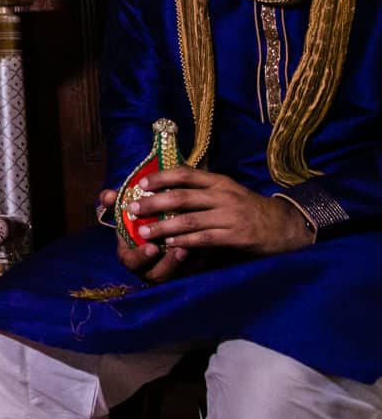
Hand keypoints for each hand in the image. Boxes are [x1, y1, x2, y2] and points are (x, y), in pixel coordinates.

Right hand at [98, 187, 193, 282]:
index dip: (141, 257)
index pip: (131, 262)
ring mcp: (171, 271)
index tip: (152, 247)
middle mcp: (150, 268)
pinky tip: (206, 246)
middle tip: (179, 249)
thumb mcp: (125, 214)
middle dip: (169, 263)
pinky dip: (200, 259)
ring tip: (193, 248)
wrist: (161, 229)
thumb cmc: (139, 222)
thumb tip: (108, 195)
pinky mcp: (189, 270)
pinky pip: (195, 269)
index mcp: (131, 256)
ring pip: (179, 274)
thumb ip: (114, 204)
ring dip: (187, 262)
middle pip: (158, 274)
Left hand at [127, 167, 314, 256]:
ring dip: (163, 226)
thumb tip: (167, 190)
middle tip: (133, 209)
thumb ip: (203, 190)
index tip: (140, 184)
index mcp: (219, 181)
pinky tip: (170, 244)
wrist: (286, 226)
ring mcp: (230, 216)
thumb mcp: (228, 191)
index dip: (161, 178)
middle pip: (181, 197)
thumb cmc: (249, 208)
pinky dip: (184, 241)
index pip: (185, 174)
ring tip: (144, 231)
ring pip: (189, 220)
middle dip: (153, 204)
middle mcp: (223, 195)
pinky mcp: (237, 236)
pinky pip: (204, 238)